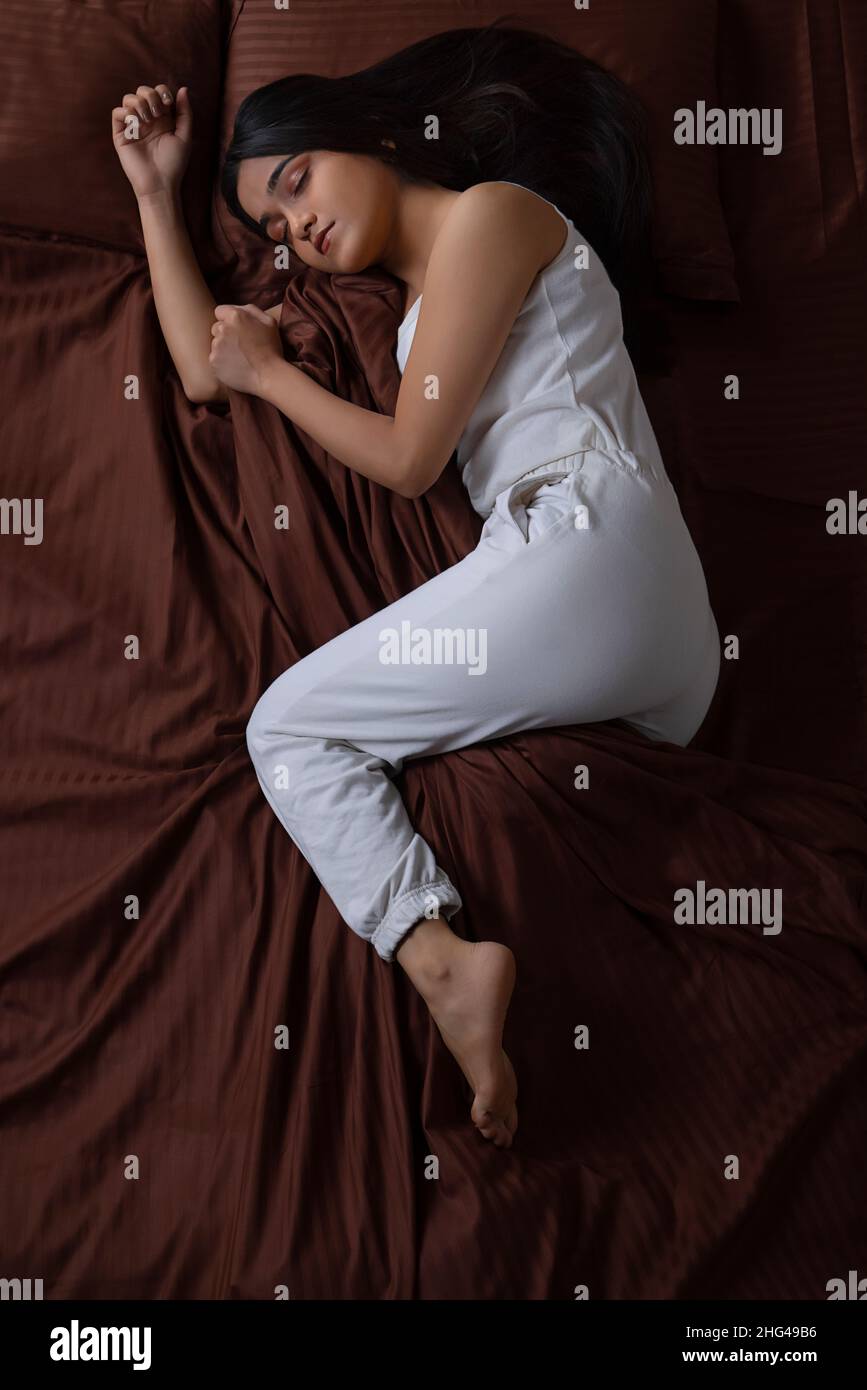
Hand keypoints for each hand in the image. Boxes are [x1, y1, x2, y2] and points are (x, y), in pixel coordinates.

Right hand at [111, 84, 192, 200]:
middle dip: (150, 95)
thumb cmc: (174, 164)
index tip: (168, 104)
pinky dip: (126, 113)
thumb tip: (184, 89)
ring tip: (148, 121)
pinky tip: (136, 124)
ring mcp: (133, 126)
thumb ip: (185, 113)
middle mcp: (147, 119)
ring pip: (128, 98)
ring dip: (139, 104)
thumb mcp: (185, 136)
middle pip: (142, 90)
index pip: (158, 91)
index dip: (162, 91)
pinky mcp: (121, 134)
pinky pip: (117, 112)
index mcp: (162, 118)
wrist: (160, 183)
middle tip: (157, 114)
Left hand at [209, 305, 283, 394]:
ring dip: (224, 348)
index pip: (220, 311)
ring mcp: (216, 346)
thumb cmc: (271, 348)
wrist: (269, 375)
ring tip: (240, 357)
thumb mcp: (269, 321)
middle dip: (225, 333)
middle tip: (240, 344)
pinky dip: (222, 362)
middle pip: (216, 327)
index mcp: (235, 316)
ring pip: (215, 343)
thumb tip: (237, 309)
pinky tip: (236, 366)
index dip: (228, 319)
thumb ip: (250, 310)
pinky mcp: (214, 362)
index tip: (237, 329)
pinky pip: (215, 358)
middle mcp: (222, 329)